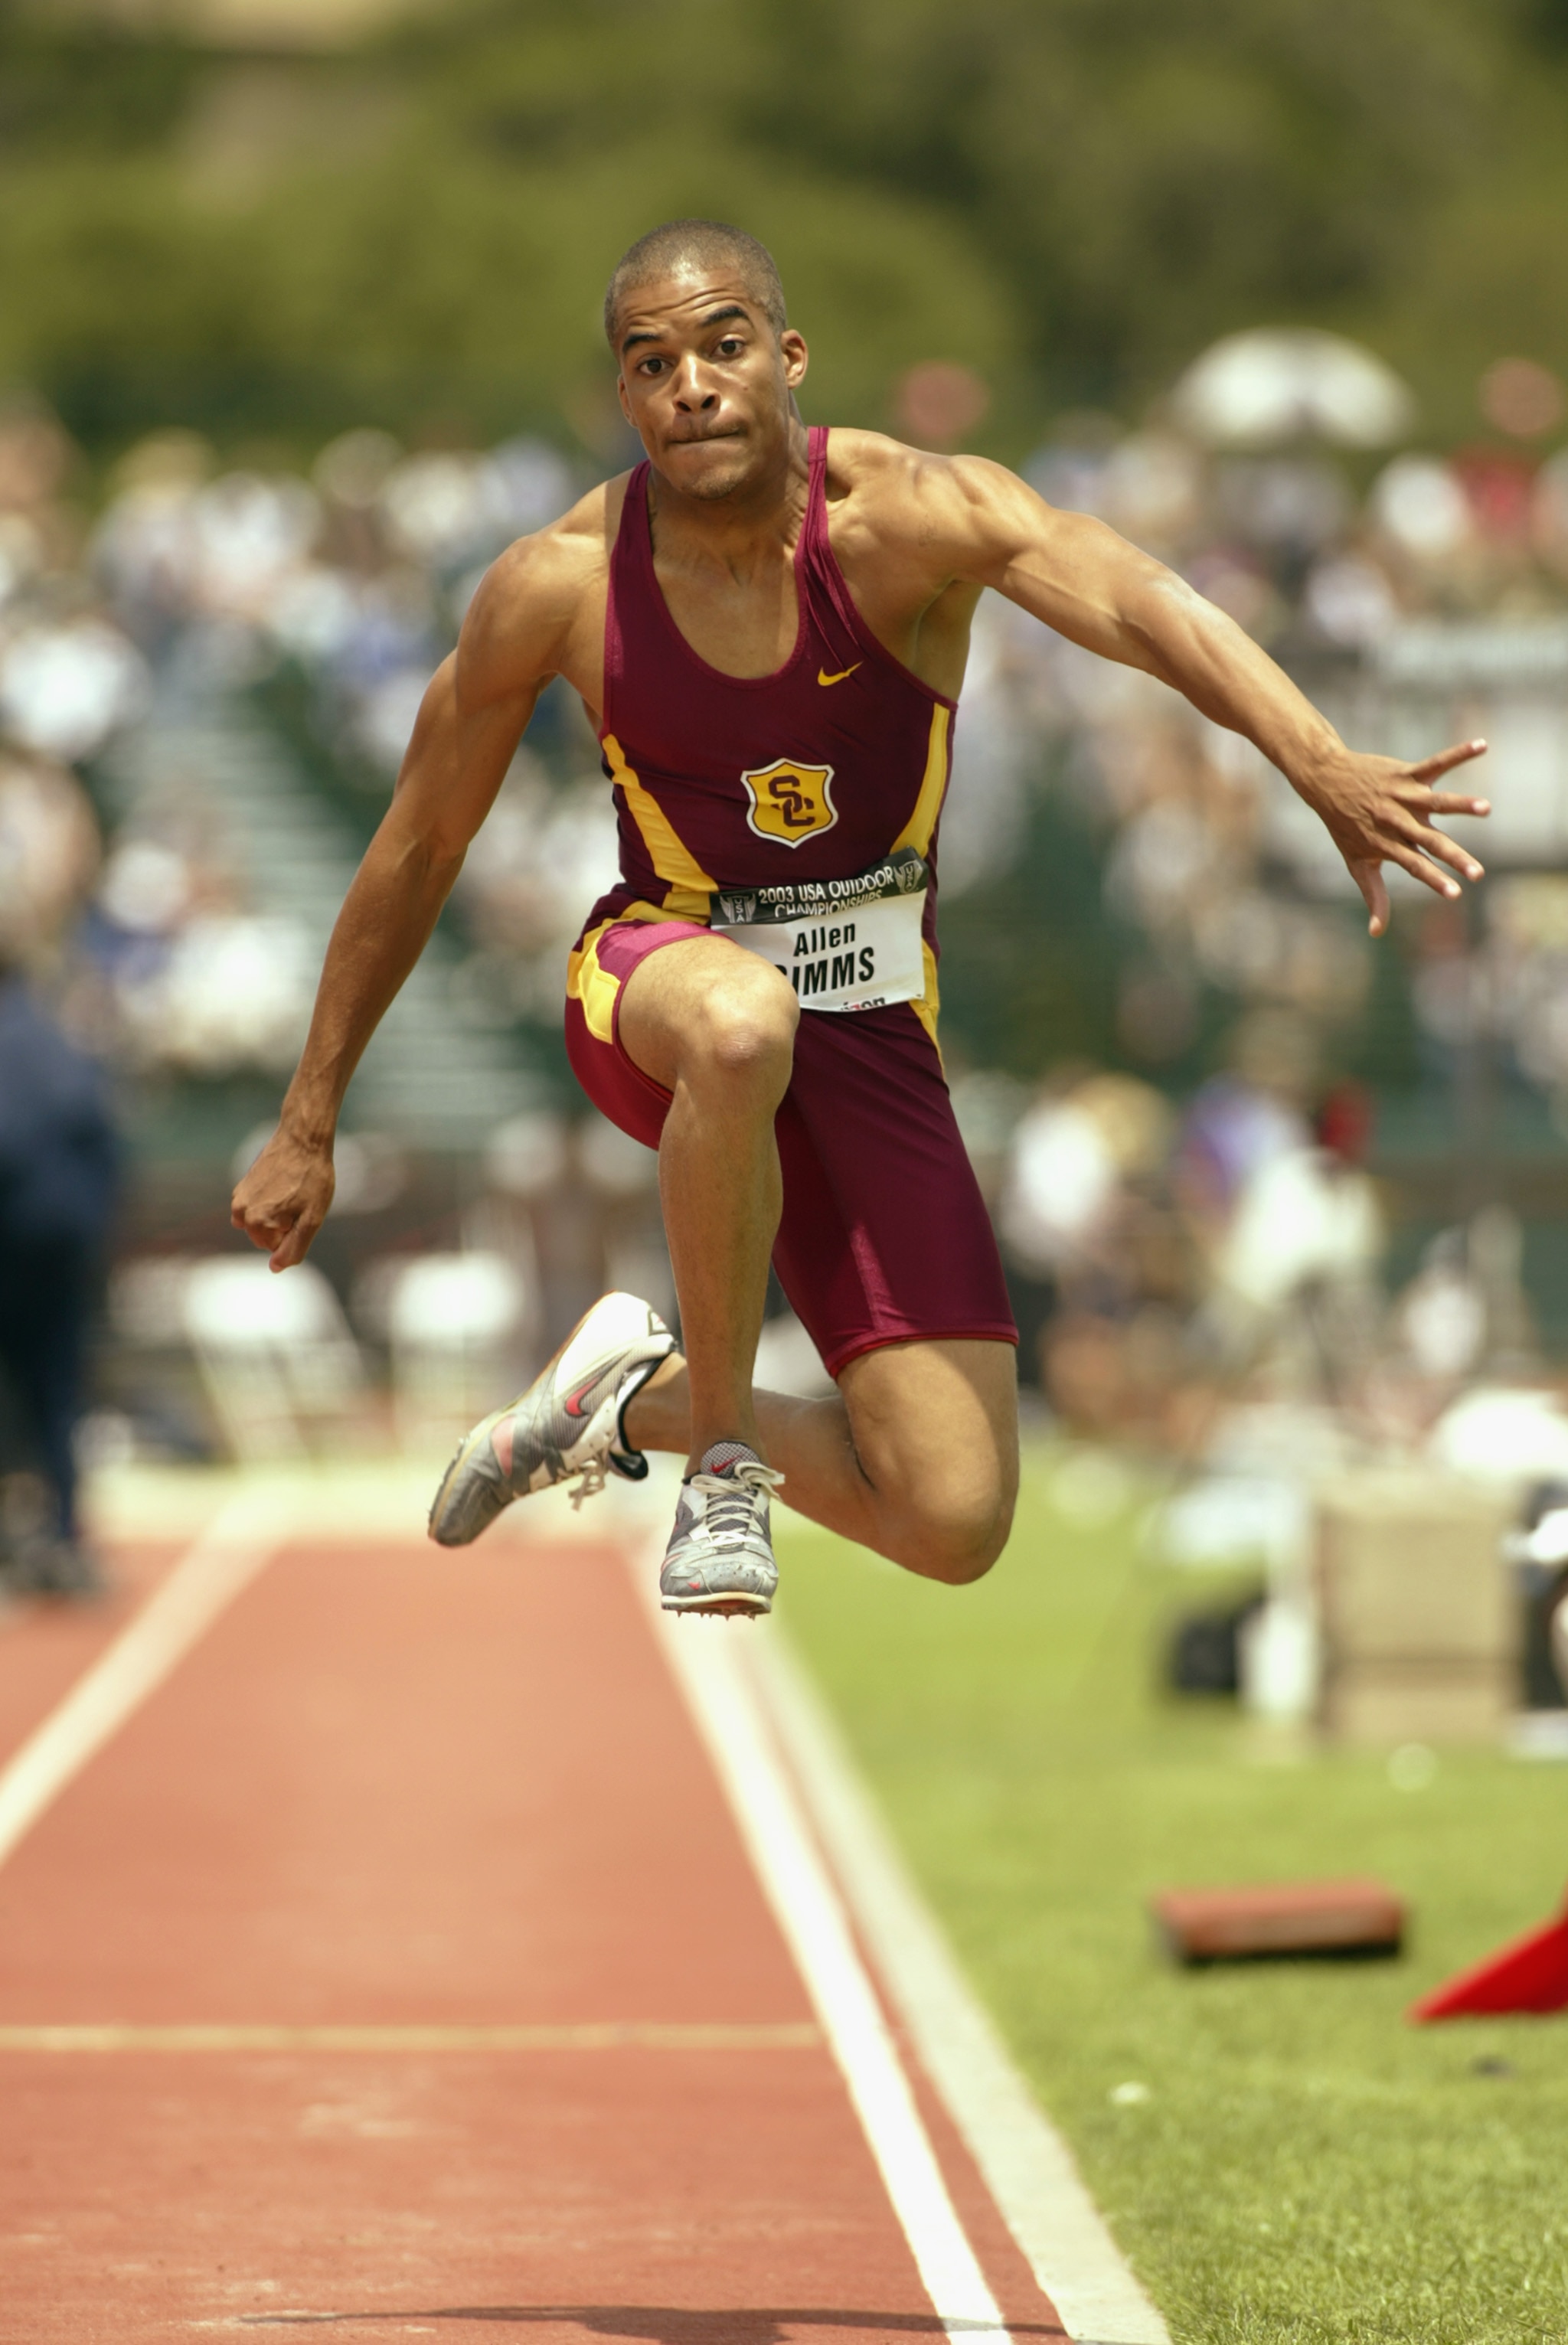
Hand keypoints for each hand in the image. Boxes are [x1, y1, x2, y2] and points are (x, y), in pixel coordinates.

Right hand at [231, 1123, 335, 1271]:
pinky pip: (257, 1209)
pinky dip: (270, 1204)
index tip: (305, 1210)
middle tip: (300, 1200)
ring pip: (262, 1224)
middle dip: (285, 1225)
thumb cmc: (312, 1177)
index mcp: (258, 1223)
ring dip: (278, 1215)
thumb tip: (275, 1268)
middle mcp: (241, 1213)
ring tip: (292, 1192)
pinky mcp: (242, 1187)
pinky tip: (282, 1185)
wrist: (303, 1138)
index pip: (278, 1249)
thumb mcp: (312, 1219)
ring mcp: (239, 1199)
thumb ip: (294, 1248)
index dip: (297, 1232)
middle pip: (267, 1238)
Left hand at [1296, 737, 1489, 936]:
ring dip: (1462, 805)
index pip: (1415, 867)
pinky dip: (1459, 754)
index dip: (1434, 880)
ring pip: (1436, 803)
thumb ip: (1373, 896)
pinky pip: (1436, 762)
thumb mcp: (1356, 863)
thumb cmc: (1345, 827)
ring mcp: (1403, 797)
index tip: (1455, 894)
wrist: (1327, 782)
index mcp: (1390, 845)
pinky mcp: (1406, 775)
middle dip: (1453, 858)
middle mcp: (1398, 822)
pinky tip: (1482, 746)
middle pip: (1430, 842)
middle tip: (1477, 873)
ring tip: (1486, 808)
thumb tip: (1376, 933)